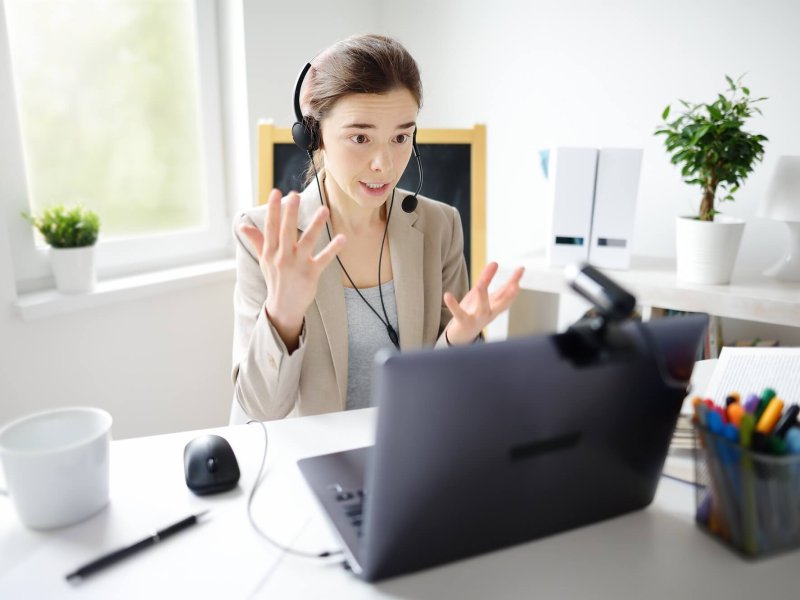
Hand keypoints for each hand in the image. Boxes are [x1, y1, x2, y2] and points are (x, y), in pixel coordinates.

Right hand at [239, 189, 345, 349]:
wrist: (283, 307)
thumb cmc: (275, 280)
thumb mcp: (263, 260)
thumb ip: (257, 240)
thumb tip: (242, 225)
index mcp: (270, 252)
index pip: (270, 227)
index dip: (273, 209)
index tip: (275, 192)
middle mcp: (281, 257)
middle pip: (286, 232)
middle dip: (290, 213)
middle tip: (294, 195)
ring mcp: (297, 266)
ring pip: (306, 242)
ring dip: (315, 226)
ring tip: (324, 210)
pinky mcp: (311, 274)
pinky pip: (323, 259)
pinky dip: (333, 249)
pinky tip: (342, 238)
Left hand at [443, 262, 524, 344]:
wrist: (462, 335)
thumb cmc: (474, 312)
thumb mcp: (480, 294)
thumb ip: (486, 278)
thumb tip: (495, 262)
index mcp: (495, 306)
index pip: (507, 293)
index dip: (514, 281)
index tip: (521, 269)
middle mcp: (489, 313)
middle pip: (501, 304)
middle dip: (509, 296)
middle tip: (515, 285)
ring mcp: (477, 318)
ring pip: (482, 309)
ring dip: (483, 297)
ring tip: (480, 285)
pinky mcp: (463, 322)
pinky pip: (458, 314)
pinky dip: (453, 305)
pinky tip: (447, 295)